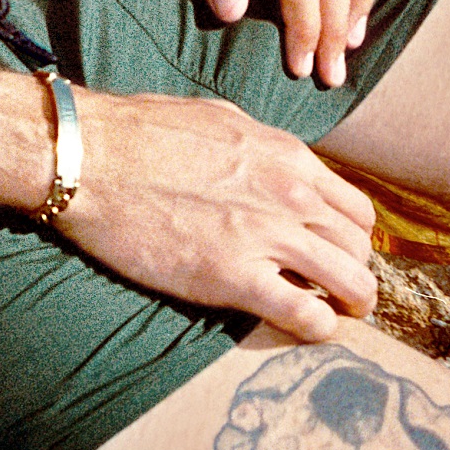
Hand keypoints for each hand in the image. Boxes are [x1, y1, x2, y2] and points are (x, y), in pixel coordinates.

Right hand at [59, 92, 377, 340]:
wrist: (90, 158)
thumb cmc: (140, 132)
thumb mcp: (218, 120)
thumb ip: (259, 147)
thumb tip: (272, 162)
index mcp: (288, 157)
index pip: (354, 207)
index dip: (352, 238)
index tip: (337, 254)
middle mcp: (291, 194)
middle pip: (359, 247)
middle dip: (356, 272)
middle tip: (339, 292)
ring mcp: (267, 236)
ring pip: (349, 282)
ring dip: (351, 305)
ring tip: (338, 317)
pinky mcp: (234, 277)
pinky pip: (305, 315)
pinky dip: (317, 329)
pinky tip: (306, 329)